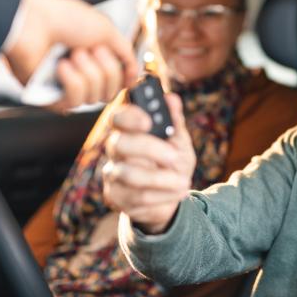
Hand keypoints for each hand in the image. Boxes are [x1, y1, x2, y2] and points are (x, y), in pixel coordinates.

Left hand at [4, 0, 137, 107]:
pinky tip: (61, 66)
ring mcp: (64, 86)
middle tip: (88, 48)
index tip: (122, 66)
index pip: (118, 83)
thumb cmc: (62, 18)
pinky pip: (73, 101)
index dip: (121, 76)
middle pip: (110, 92)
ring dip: (86, 72)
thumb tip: (134, 75)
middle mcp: (81, 74)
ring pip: (93, 98)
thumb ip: (126, 54)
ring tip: (71, 54)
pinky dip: (71, 80)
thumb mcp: (107, 30)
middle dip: (104, 68)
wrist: (32, 19)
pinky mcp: (48, 97)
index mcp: (94, 58)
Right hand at [103, 94, 195, 233]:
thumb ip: (174, 121)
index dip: (129, 117)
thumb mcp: (179, 141)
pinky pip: (138, 197)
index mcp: (129, 129)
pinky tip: (177, 192)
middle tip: (174, 157)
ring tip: (184, 181)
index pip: (118, 117)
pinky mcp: (115, 197)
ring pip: (130, 175)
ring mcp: (113, 173)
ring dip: (163, 179)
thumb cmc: (173, 162)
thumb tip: (172, 98)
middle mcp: (115, 149)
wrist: (172, 196)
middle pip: (119, 144)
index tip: (148, 121)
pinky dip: (164, 196)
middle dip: (150, 149)